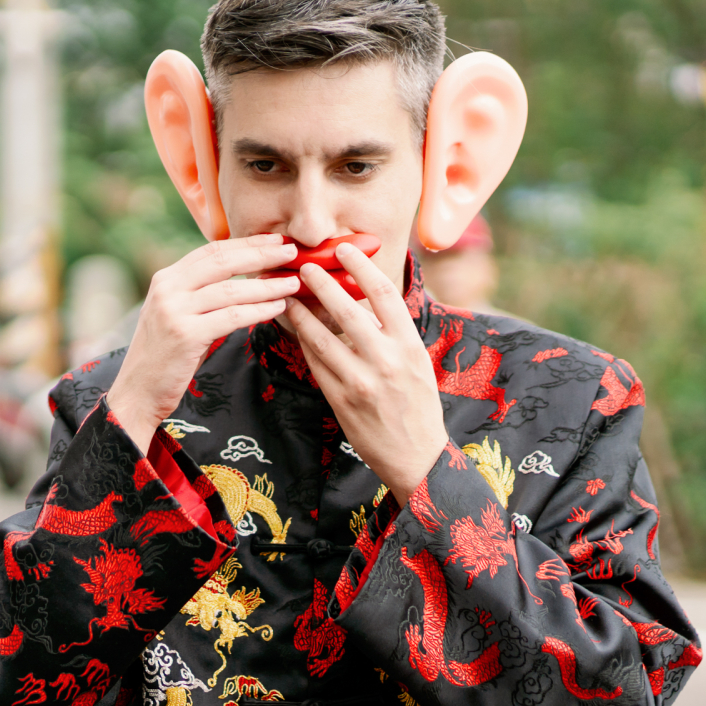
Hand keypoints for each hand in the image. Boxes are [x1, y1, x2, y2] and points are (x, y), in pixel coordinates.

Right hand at [104, 236, 300, 451]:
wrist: (138, 391)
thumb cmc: (165, 356)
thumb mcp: (176, 314)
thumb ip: (199, 294)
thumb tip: (242, 278)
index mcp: (166, 278)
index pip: (212, 250)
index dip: (247, 243)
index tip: (275, 239)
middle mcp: (167, 288)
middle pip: (223, 262)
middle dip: (261, 254)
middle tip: (291, 251)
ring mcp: (174, 310)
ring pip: (232, 289)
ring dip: (267, 286)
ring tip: (293, 283)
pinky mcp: (185, 334)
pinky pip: (232, 316)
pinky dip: (259, 310)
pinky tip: (278, 308)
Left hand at [282, 242, 447, 499]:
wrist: (416, 456)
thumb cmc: (417, 404)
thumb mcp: (417, 362)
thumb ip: (393, 332)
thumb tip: (364, 298)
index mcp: (409, 345)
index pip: (383, 294)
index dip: (360, 267)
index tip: (343, 249)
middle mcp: (387, 361)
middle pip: (347, 310)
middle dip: (321, 284)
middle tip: (304, 267)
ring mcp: (362, 382)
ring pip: (322, 338)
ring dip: (301, 314)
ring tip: (287, 297)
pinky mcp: (341, 400)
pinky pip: (316, 364)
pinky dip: (303, 344)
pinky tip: (294, 330)